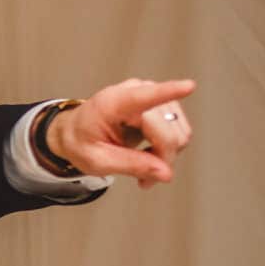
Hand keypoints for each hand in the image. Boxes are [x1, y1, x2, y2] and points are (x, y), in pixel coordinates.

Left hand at [47, 77, 196, 188]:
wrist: (75, 132)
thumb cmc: (81, 142)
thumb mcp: (97, 160)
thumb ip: (131, 165)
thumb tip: (165, 173)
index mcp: (112, 103)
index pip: (145, 96)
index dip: (169, 91)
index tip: (189, 87)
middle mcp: (137, 92)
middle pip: (169, 133)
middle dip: (161, 159)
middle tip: (143, 178)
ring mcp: (152, 96)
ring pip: (180, 134)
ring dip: (165, 156)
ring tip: (141, 165)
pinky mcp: (162, 104)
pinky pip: (179, 132)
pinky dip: (167, 150)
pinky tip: (148, 155)